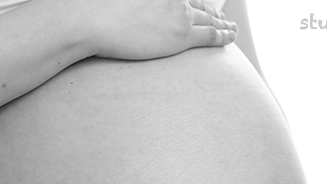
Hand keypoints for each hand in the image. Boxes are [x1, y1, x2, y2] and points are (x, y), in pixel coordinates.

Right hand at [85, 0, 236, 59]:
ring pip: (210, 20)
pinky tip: (231, 37)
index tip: (208, 9)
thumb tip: (134, 17)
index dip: (200, 4)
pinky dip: (224, 36)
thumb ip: (133, 6)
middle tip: (225, 19)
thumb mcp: (119, 4)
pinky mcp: (180, 35)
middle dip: (216, 13)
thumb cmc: (96, 12)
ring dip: (224, 25)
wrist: (93, 20)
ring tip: (233, 30)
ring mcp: (178, 15)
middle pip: (201, 6)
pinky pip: (210, 36)